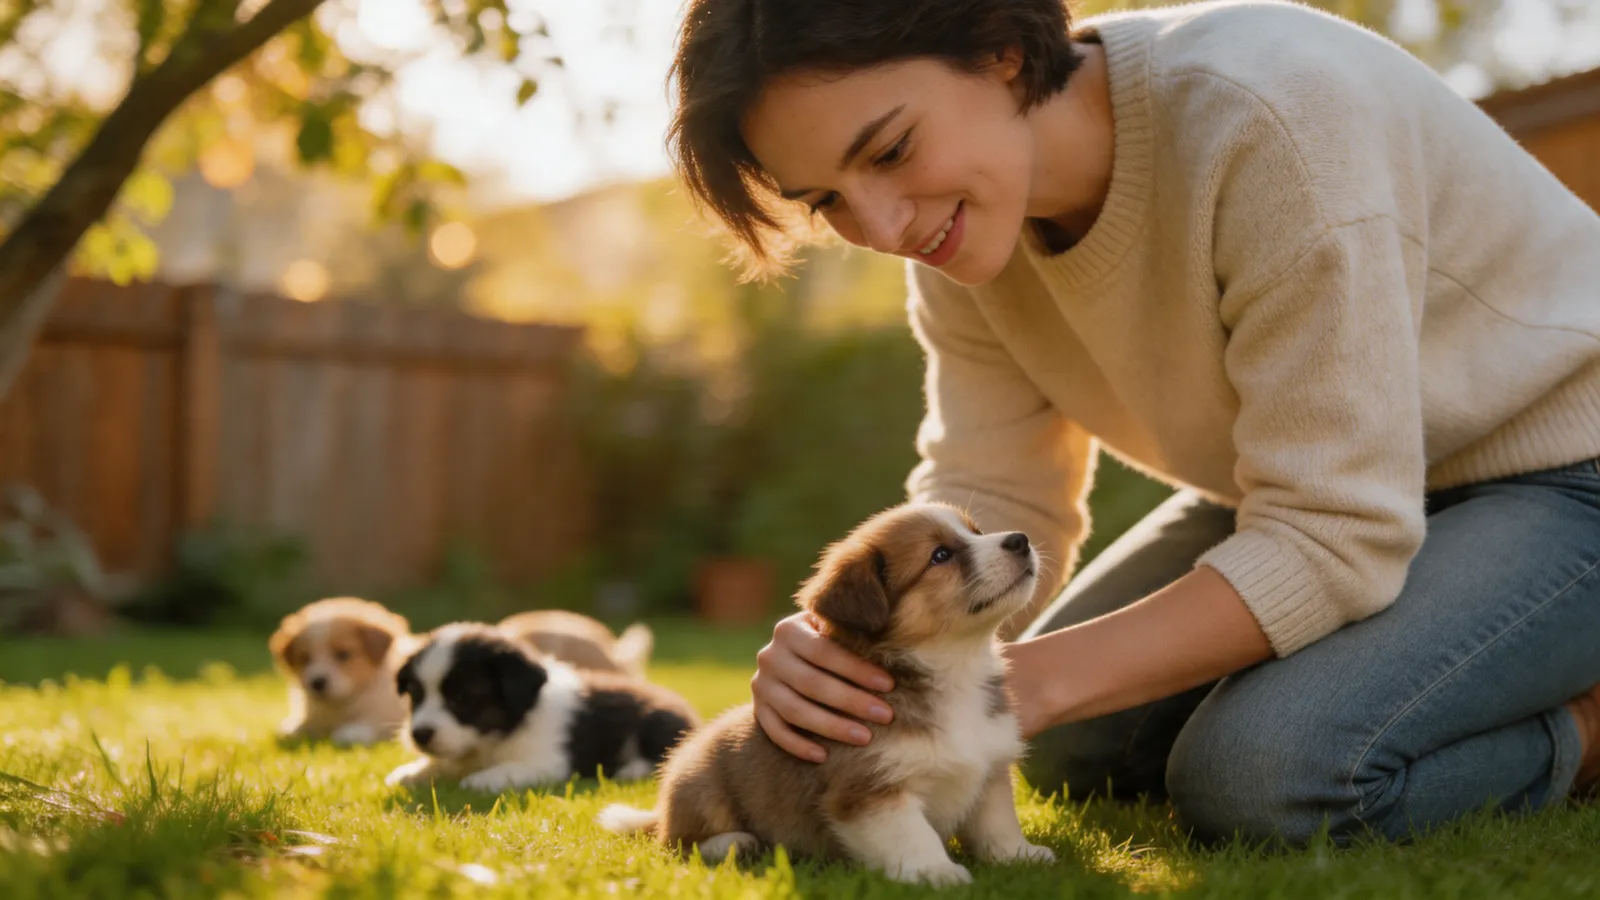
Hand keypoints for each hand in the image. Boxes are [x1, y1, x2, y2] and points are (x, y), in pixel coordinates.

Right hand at [751, 612, 895, 761]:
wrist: (793, 657)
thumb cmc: (830, 642)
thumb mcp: (835, 630)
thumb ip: (851, 632)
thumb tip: (888, 643)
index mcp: (789, 630)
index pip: (824, 651)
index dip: (856, 669)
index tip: (889, 684)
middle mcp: (769, 656)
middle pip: (811, 683)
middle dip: (851, 700)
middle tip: (885, 715)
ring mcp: (761, 684)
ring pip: (794, 711)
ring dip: (831, 727)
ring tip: (864, 738)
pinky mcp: (758, 709)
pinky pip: (775, 731)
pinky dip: (798, 745)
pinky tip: (823, 756)